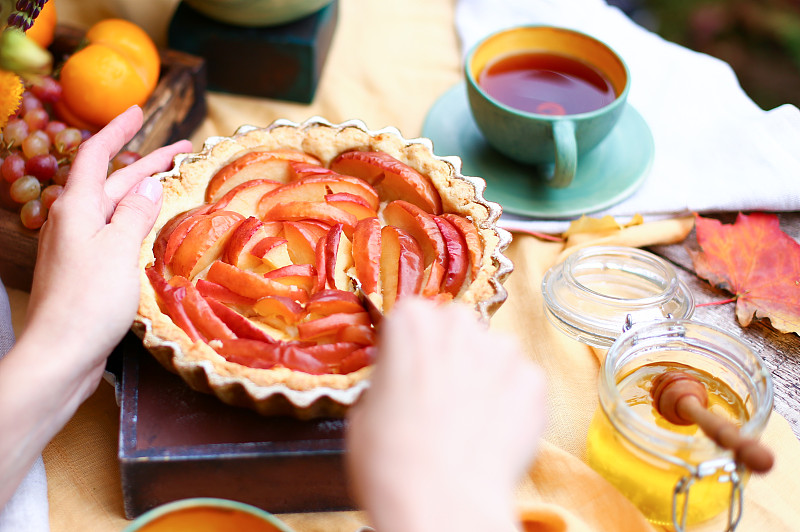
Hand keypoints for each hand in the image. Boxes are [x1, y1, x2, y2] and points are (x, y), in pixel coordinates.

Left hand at [24, 106, 190, 380]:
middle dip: (146, 163)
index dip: (117, 131)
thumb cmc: (89, 300)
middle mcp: (73, 222)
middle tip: (182, 150)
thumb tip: (150, 184)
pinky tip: (155, 230)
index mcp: (77, 208)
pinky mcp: (86, 271)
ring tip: (174, 184)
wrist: (60, 354)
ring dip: (143, 193)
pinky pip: (115, 234)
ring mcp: (78, 247)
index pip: (95, 155)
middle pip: (111, 181)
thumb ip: (136, 213)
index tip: (137, 112)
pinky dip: (137, 223)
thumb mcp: (119, 250)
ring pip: (115, 209)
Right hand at [346, 298, 546, 531]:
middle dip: (449, 357)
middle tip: (438, 399)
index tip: (407, 372)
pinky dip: (511, 403)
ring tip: (468, 422)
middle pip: (455, 330)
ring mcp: (503, 351)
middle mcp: (460, 324)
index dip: (408, 350)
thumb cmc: (392, 462)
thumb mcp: (363, 413)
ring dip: (483, 377)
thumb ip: (387, 382)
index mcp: (411, 322)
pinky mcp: (534, 381)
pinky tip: (492, 433)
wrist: (443, 503)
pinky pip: (521, 383)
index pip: (411, 319)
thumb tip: (398, 388)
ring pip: (492, 355)